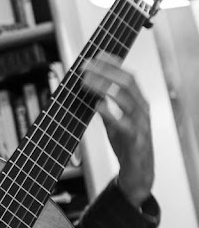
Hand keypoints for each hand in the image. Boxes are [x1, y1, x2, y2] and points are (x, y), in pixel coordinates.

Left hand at [82, 53, 153, 206]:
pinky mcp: (136, 139)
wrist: (138, 172)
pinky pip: (124, 124)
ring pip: (126, 99)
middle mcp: (142, 109)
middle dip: (105, 71)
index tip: (94, 56)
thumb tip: (88, 89)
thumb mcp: (113, 120)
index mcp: (138, 102)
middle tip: (85, 67)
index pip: (127, 76)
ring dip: (104, 87)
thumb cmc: (127, 144)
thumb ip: (104, 105)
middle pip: (127, 82)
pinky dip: (110, 113)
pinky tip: (97, 106)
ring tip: (86, 81)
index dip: (112, 64)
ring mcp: (141, 124)